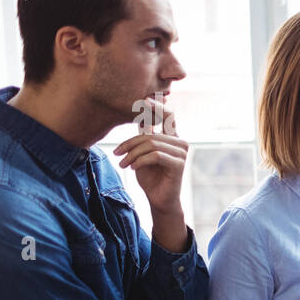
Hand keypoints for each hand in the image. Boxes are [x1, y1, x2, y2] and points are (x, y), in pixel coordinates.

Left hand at [114, 96, 186, 214]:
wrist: (158, 199)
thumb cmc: (150, 177)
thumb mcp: (142, 153)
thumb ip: (144, 137)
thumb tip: (142, 118)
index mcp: (172, 138)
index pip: (168, 117)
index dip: (158, 107)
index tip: (144, 101)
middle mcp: (180, 143)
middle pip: (151, 135)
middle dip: (130, 144)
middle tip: (117, 154)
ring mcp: (182, 154)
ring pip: (151, 144)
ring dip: (133, 154)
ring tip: (123, 164)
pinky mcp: (179, 164)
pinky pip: (155, 155)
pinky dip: (140, 161)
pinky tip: (133, 168)